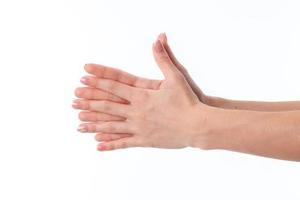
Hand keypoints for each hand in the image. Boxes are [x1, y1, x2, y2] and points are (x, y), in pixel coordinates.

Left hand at [73, 39, 209, 150]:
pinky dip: (110, 144)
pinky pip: (124, 143)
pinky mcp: (144, 140)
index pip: (114, 87)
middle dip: (89, 103)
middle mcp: (136, 111)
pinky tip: (98, 145)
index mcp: (142, 95)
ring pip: (111, 126)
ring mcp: (139, 127)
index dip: (97, 82)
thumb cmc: (188, 100)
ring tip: (78, 125)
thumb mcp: (176, 76)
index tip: (83, 79)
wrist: (197, 126)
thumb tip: (157, 39)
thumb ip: (163, 59)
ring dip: (94, 124)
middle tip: (73, 102)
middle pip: (108, 106)